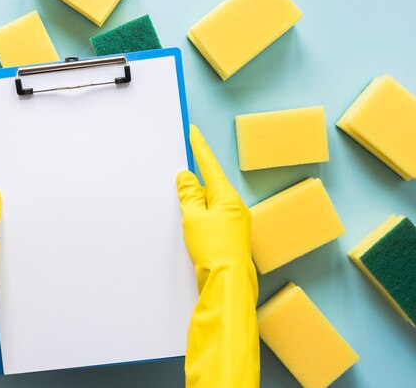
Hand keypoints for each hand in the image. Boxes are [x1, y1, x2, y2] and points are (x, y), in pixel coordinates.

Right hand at [176, 125, 258, 387]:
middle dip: (195, 178)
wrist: (228, 283)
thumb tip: (186, 177)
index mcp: (227, 198)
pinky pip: (212, 216)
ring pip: (210, 202)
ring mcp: (235, 222)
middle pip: (211, 184)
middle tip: (180, 170)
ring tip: (181, 202)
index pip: (210, 166)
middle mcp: (235, 207)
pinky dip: (200, 214)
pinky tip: (191, 220)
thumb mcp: (193, 218)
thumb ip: (188, 195)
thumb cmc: (213, 250)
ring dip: (196, 200)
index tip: (194, 131)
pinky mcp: (230, 236)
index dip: (200, 148)